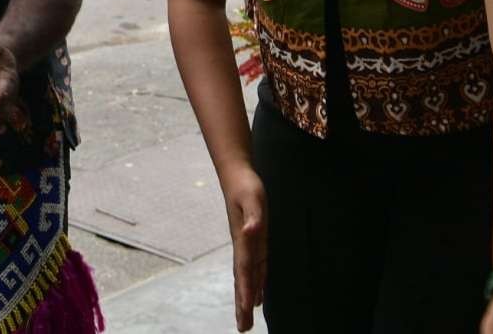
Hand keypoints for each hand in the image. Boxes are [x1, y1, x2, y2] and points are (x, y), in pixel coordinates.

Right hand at [220, 164, 267, 331]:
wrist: (235, 174)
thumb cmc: (246, 186)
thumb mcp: (253, 199)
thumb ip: (253, 217)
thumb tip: (251, 232)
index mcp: (244, 241)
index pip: (245, 272)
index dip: (245, 292)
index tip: (245, 313)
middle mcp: (244, 247)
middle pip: (243, 280)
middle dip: (242, 304)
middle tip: (243, 328)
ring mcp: (247, 245)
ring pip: (248, 277)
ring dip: (246, 297)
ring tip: (246, 318)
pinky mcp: (253, 240)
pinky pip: (255, 268)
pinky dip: (255, 283)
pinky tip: (257, 293)